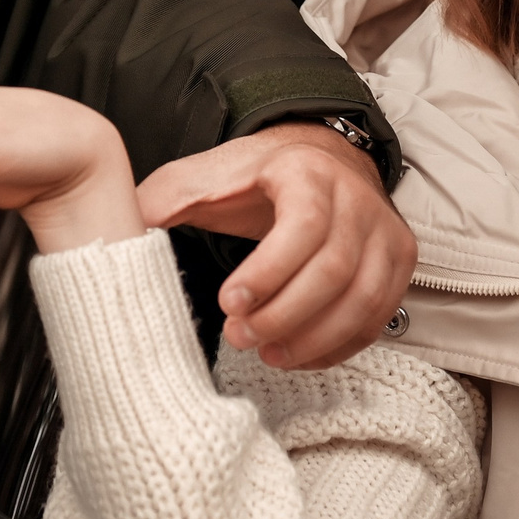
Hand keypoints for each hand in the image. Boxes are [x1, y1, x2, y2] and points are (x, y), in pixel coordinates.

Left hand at [137, 123, 414, 370]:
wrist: (324, 162)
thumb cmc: (262, 176)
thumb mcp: (212, 174)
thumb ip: (168, 197)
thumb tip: (121, 226)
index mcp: (308, 172)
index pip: (303, 225)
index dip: (269, 271)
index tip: (229, 303)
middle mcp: (357, 200)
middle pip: (335, 269)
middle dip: (284, 314)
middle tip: (238, 337)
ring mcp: (385, 234)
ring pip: (363, 299)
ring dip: (314, 338)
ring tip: (266, 353)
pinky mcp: (398, 264)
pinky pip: (377, 318)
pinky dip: (338, 346)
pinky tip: (297, 355)